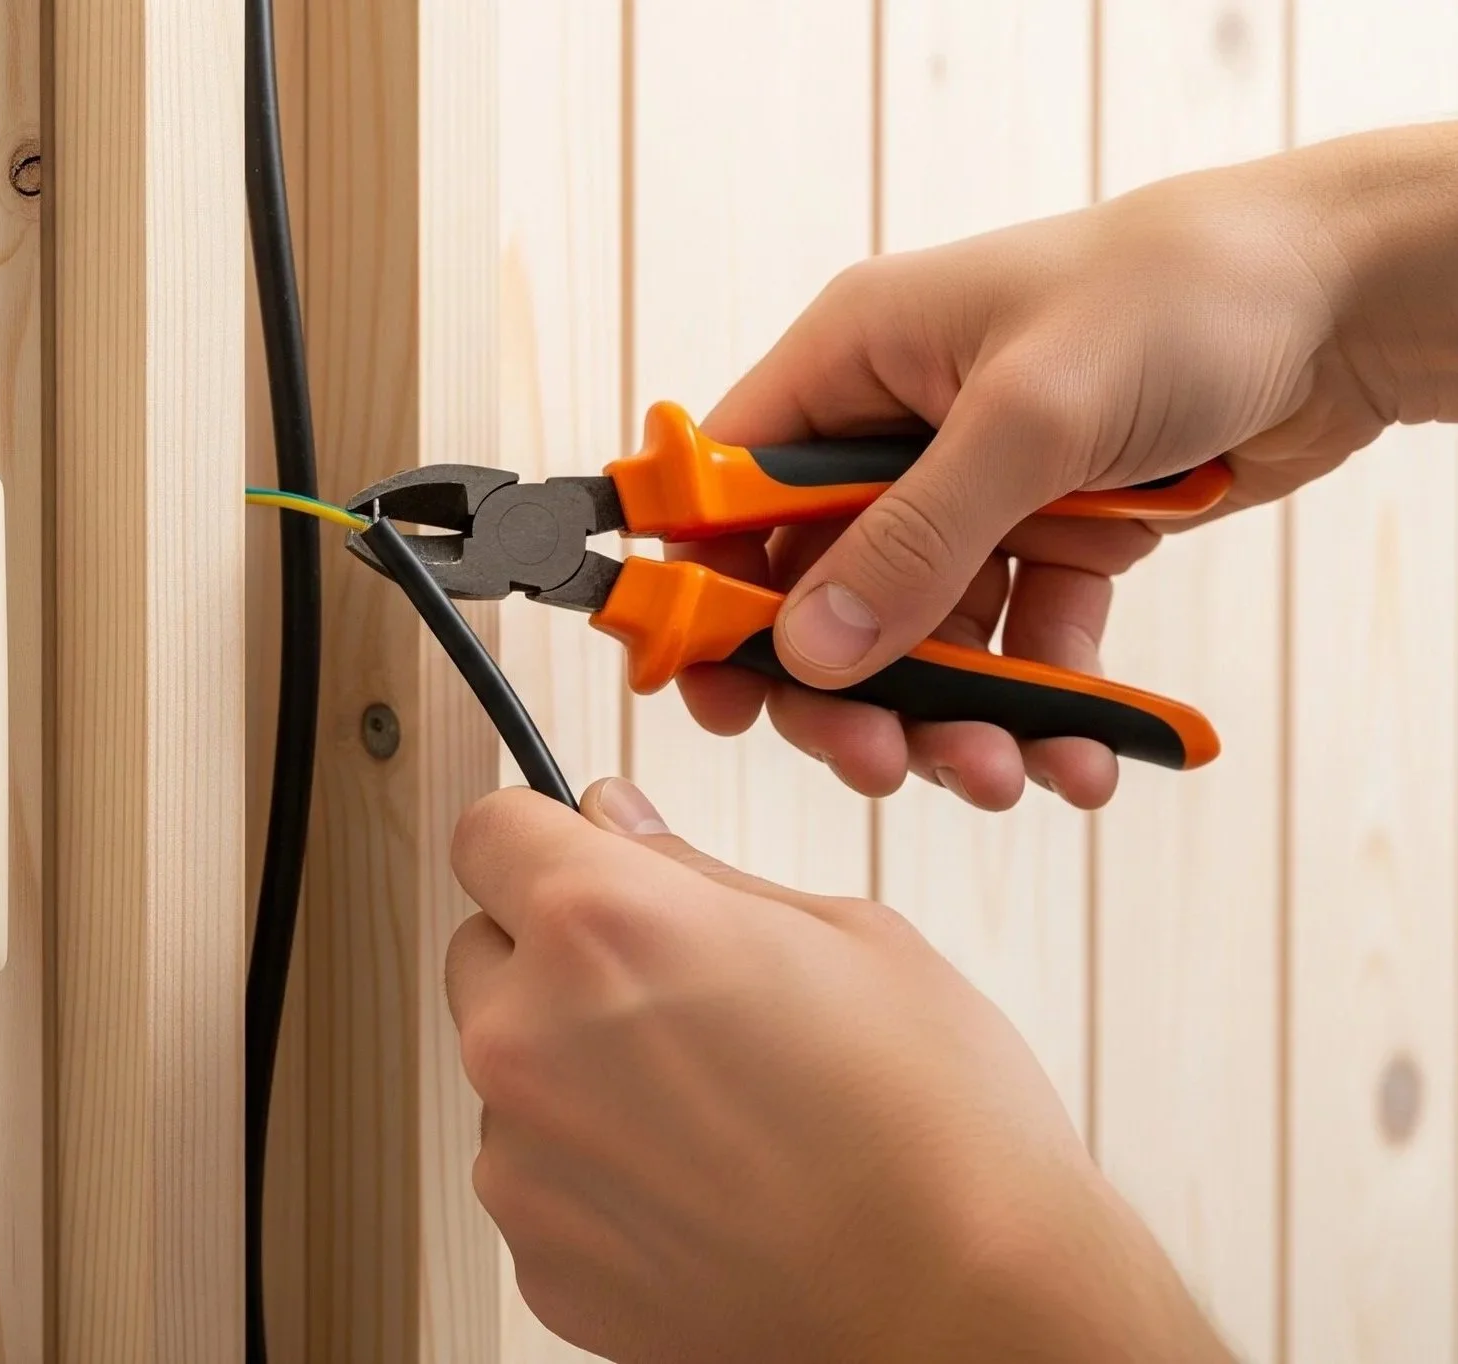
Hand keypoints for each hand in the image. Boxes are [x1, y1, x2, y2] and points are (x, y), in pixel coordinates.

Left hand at [448, 778, 1232, 1362]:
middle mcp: (528, 1040)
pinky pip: (537, 1177)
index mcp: (598, 927)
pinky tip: (702, 1182)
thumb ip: (690, 871)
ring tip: (711, 1106)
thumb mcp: (841, 935)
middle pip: (482, 951)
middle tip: (675, 990)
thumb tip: (612, 823)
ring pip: (509, 1072)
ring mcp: (522, 1164)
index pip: (487, 832)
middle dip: (554, 954)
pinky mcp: (540, 1262)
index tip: (580, 856)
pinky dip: (592, 1170)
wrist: (970, 1313)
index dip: (542, 838)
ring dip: (573, 1068)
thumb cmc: (935, 1125)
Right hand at [681, 127, 1457, 809]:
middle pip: (818, 586)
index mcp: (856, 359)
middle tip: (876, 764)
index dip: (707, 589)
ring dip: (953, 716)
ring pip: (919, 633)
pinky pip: (1017, 639)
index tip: (712, 692)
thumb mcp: (1033, 416)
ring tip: (1006, 775)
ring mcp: (973, 486)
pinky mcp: (1048, 533)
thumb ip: (916, 541)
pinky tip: (1080, 754)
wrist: (1348, 298)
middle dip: (847, 687)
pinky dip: (1041, 701)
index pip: (730, 485)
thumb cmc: (1186, 293)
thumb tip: (810, 649)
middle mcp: (897, 426)